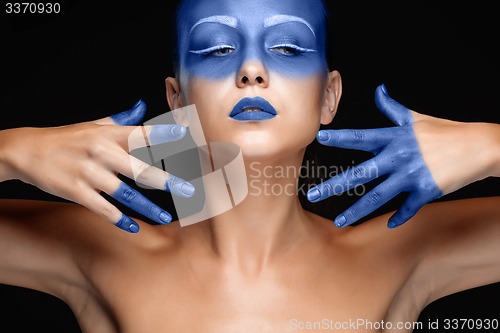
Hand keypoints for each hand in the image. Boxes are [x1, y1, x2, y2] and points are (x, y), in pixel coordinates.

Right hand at [2, 100, 194, 232]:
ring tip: (166, 217)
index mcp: (109, 134)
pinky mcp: (77, 192)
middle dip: (167, 181)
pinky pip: (104, 208)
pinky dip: (120, 219)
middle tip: (189, 190)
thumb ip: (122, 119)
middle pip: (141, 169)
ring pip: (126, 193)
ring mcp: (89, 173)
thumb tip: (142, 106)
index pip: (142, 133)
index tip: (185, 134)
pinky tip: (134, 227)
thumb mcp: (94, 124)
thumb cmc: (66, 138)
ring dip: (148, 207)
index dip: (164, 134)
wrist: (26, 151)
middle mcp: (102, 152)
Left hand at [307, 84, 492, 227]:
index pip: (363, 137)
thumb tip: (379, 90)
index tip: (320, 138)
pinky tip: (389, 225)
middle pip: (362, 172)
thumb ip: (393, 108)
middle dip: (335, 184)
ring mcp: (413, 175)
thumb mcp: (416, 118)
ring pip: (379, 196)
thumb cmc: (446, 131)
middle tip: (312, 194)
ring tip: (339, 221)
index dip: (341, 137)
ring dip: (357, 210)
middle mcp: (400, 157)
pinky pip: (408, 207)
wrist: (481, 146)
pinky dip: (400, 217)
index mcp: (396, 138)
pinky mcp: (427, 191)